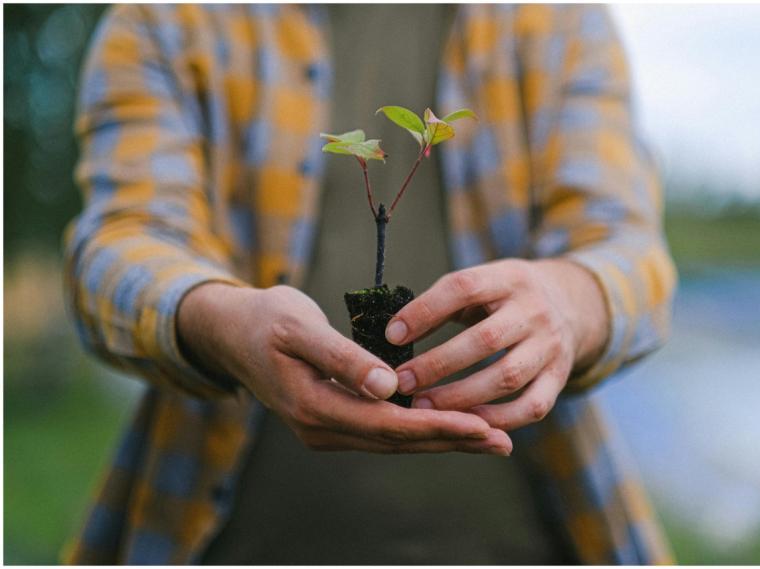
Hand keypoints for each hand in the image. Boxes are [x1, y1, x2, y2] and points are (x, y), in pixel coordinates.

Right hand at [177, 283, 511, 454]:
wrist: (231, 332)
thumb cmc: (265, 320)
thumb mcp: (298, 327)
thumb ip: (342, 356)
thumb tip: (389, 386)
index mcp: (312, 405)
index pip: (387, 423)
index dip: (436, 425)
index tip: (481, 425)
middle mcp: (320, 427)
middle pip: (397, 440)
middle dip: (451, 440)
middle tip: (502, 441)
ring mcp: (325, 429)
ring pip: (393, 440)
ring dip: (441, 439)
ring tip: (489, 438)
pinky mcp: (332, 420)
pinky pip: (383, 430)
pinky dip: (419, 428)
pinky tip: (449, 425)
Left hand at [385, 259, 608, 430]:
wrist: (569, 305)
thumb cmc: (503, 298)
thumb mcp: (480, 284)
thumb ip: (441, 303)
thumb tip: (395, 333)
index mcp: (508, 278)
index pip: (464, 288)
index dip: (426, 311)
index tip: (392, 335)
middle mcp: (534, 310)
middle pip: (486, 340)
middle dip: (438, 364)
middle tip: (401, 382)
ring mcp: (551, 346)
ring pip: (507, 376)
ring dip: (461, 397)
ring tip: (423, 407)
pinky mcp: (560, 377)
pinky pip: (532, 406)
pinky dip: (498, 419)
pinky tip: (465, 423)